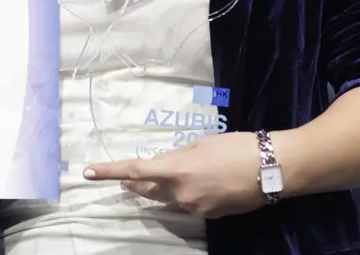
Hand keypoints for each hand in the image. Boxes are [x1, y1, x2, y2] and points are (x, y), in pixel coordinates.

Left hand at [83, 132, 267, 217]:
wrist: (272, 169)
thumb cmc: (237, 147)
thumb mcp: (201, 144)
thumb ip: (178, 156)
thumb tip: (166, 165)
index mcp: (177, 169)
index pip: (134, 171)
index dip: (108, 172)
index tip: (87, 172)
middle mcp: (181, 193)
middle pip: (146, 190)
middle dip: (133, 184)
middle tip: (124, 178)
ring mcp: (195, 208)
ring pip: (167, 200)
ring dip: (160, 190)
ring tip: (165, 177)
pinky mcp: (210, 215)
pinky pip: (188, 205)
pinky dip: (185, 195)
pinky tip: (200, 184)